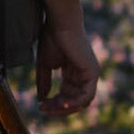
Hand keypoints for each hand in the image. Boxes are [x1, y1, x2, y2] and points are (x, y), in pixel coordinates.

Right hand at [35, 0, 98, 115]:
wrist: (60, 24)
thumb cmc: (52, 38)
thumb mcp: (44, 64)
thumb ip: (43, 82)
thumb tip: (41, 99)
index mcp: (73, 72)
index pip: (66, 94)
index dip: (54, 103)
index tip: (40, 106)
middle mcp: (83, 75)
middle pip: (74, 101)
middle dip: (58, 107)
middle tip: (43, 109)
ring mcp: (90, 74)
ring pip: (81, 102)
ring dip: (65, 108)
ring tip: (51, 108)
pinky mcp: (92, 73)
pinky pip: (86, 96)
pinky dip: (75, 103)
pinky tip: (61, 104)